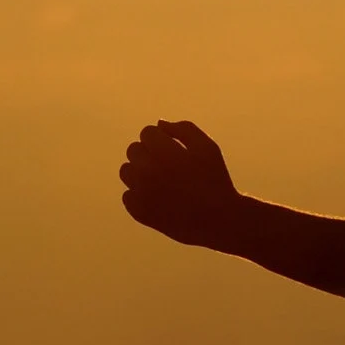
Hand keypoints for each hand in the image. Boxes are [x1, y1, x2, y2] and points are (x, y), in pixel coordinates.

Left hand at [119, 120, 243, 249]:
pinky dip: (140, 196)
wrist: (219, 220)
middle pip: (134, 149)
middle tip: (170, 167)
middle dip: (149, 153)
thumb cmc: (214, 179)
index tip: (175, 151)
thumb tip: (159, 124)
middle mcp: (148, 171)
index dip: (161, 139)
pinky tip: (160, 199)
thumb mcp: (207, 147)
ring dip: (139, 172)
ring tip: (162, 181)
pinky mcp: (139, 212)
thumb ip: (183, 129)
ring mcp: (141, 193)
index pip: (147, 133)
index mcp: (164, 152)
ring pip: (126, 171)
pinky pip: (127, 195)